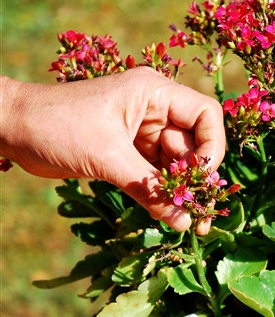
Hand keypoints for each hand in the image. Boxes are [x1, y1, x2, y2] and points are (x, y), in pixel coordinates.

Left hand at [0, 68, 225, 232]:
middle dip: (195, 179)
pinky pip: (155, 174)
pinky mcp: (127, 151)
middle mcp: (152, 109)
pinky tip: (168, 216)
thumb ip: (149, 189)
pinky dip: (161, 194)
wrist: (12, 129)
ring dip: (180, 192)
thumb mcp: (107, 158)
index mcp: (153, 93)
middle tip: (200, 216)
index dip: (212, 147)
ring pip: (175, 164)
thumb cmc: (57, 127)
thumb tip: (184, 222)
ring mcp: (140, 131)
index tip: (201, 178)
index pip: (205, 115)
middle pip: (193, 144)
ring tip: (188, 223)